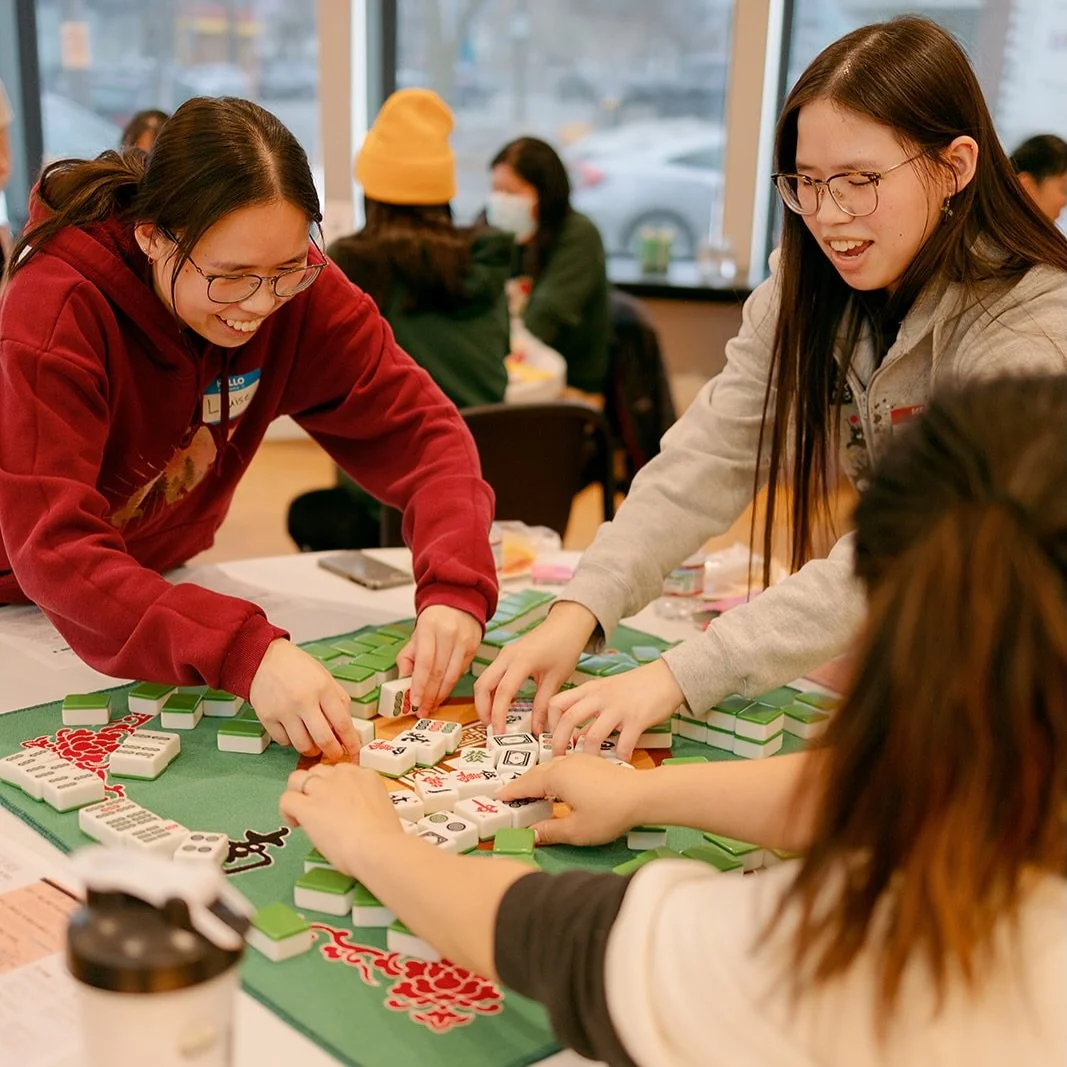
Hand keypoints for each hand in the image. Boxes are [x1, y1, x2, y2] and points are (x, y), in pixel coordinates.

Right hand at [249, 639, 359, 759]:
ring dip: (312, 750)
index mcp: (322, 688)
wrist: (264, 658)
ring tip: (315, 745)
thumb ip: (338, 701)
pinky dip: (292, 742)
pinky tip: (296, 733)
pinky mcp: (267, 718)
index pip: (342, 723)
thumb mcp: (325, 677)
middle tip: (335, 754)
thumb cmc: (298, 668)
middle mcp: (303, 701)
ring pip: (302, 746)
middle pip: (323, 740)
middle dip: (333, 752)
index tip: (354, 750)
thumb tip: (347, 728)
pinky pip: (284, 742)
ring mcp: (284, 711)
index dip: (351, 742)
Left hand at [279, 763, 403, 876]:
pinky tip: (296, 824)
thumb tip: (355, 818)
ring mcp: (323, 788)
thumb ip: (365, 805)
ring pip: (297, 779)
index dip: (335, 788)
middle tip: (318, 809)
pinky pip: (286, 800)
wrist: (378, 847)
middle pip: (318, 771)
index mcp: (366, 776)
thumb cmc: (386, 839)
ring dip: (298, 794)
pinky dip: (287, 811)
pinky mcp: (307, 806)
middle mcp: (343, 775)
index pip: (341, 772)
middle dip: (315, 787)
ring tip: (301, 814)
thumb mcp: (381, 810)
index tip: (336, 805)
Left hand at [396, 605, 481, 712]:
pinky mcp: (474, 648)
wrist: (459, 602)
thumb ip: (407, 657)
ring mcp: (464, 641)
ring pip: (452, 676)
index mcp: (429, 628)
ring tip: (431, 707)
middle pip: (439, 672)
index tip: (415, 702)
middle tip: (422, 711)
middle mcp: (448, 634)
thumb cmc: (433, 621)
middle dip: (430, 695)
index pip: (425, 662)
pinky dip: (450, 686)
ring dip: (441, 695)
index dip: (420, 685)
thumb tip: (404, 681)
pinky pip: (461, 673)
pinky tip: (442, 694)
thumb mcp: (415, 635)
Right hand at [474, 601, 596, 734]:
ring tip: (494, 720)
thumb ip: (543, 705)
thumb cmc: (565, 648)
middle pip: (483, 685)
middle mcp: (507, 656)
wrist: (566, 624)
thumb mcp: (556, 679)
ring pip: (484, 680)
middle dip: (483, 709)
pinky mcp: (505, 655)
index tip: (500, 733)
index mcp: (522, 661)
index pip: (502, 692)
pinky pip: (490, 675)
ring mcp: (504, 654)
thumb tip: (537, 730)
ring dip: (484, 701)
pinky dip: (490, 691)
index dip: (498, 715)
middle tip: (491, 728)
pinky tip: (499, 704)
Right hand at [497, 755, 644, 845]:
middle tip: (510, 798)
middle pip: (535, 773)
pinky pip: (562, 766)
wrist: (643, 794)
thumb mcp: (576, 830)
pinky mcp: (591, 762)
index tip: (497, 799)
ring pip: (550, 768)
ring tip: (530, 793)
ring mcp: (579, 760)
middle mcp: (564, 763)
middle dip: (521, 785)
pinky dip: (552, 776)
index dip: (510, 793)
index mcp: (555, 777)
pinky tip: (557, 788)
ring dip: (537, 779)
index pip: (525, 785)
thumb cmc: (609, 813)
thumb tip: (531, 835)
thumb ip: (550, 832)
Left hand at [548, 659, 683, 760]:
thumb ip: (591, 713)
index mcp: (590, 690)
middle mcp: (600, 697)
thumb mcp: (607, 692)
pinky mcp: (637, 719)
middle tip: (559, 759)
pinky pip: (624, 744)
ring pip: (592, 735)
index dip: (550, 723)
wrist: (667, 677)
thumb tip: (575, 737)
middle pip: (569, 718)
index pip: (557, 702)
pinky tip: (620, 763)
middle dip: (558, 742)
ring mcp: (618, 708)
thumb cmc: (637, 686)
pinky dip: (620, 757)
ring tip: (588, 767)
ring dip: (587, 755)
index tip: (552, 738)